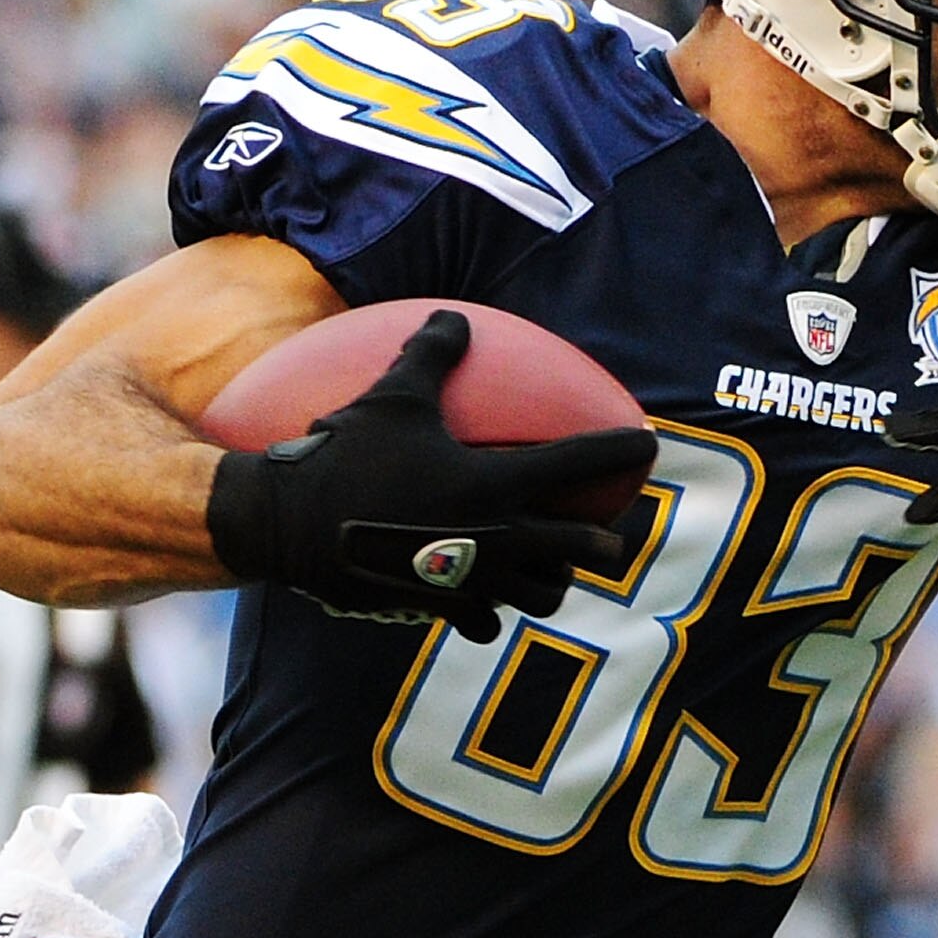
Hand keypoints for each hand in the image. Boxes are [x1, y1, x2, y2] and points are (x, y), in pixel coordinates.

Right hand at [203, 309, 655, 643]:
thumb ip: (431, 356)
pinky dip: (491, 612)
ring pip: (544, 594)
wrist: (290, 523)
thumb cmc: (345, 453)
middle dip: (604, 542)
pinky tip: (486, 604)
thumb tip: (453, 316)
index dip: (621, 450)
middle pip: (583, 547)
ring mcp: (475, 578)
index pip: (581, 463)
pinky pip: (486, 620)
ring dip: (553, 583)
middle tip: (608, 535)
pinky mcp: (443, 607)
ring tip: (551, 573)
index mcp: (497, 481)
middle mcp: (499, 535)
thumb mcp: (392, 397)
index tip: (647, 443)